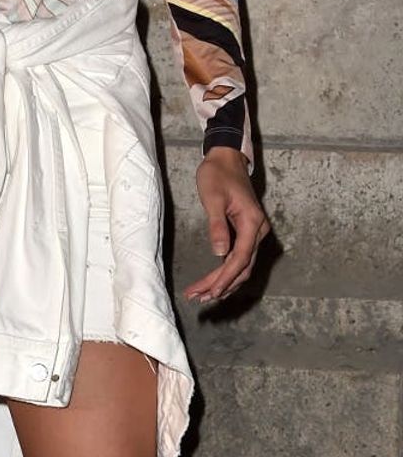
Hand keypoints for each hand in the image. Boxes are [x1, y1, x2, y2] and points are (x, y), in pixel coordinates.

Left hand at [184, 146, 270, 304]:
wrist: (226, 158)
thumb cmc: (217, 174)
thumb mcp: (213, 197)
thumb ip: (217, 225)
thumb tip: (220, 254)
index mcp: (253, 223)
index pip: (241, 258)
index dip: (226, 278)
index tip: (211, 292)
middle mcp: (258, 231)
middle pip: (242, 267)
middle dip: (221, 285)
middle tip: (199, 297)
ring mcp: (254, 233)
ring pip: (242, 265)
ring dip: (224, 282)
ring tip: (203, 295)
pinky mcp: (246, 232)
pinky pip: (239, 257)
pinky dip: (226, 270)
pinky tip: (213, 280)